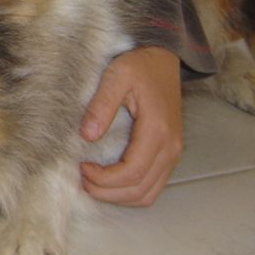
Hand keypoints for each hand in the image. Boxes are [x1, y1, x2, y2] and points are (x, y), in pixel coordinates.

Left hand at [79, 47, 182, 205]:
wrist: (162, 59)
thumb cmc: (139, 66)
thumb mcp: (116, 76)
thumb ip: (101, 105)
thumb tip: (88, 135)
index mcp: (158, 131)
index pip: (131, 172)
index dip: (103, 178)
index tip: (82, 165)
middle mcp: (170, 147)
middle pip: (139, 190)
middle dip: (106, 191)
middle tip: (82, 177)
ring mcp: (173, 153)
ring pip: (148, 194)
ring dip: (118, 196)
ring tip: (93, 180)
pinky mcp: (169, 154)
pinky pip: (153, 186)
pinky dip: (131, 191)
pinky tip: (110, 180)